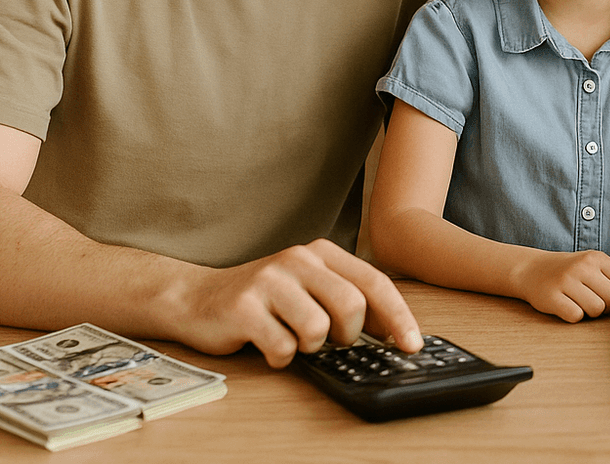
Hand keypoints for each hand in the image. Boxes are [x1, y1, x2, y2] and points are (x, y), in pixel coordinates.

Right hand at [168, 238, 421, 367]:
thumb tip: (390, 330)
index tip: (412, 344)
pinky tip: (267, 343)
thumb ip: (346, 298)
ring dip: (309, 346)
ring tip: (291, 337)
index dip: (397, 316)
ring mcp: (269, 281)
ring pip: (317, 329)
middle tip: (331, 341)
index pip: (373, 282)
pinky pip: (281, 347)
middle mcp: (297, 260)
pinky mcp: (243, 308)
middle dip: (347, 335)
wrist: (197, 297)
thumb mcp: (309, 287)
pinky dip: (279, 356)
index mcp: (320, 252)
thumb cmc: (263, 298)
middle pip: (351, 305)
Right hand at [510, 250, 609, 321]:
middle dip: (606, 307)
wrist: (532, 269)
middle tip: (594, 302)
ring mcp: (566, 281)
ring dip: (590, 312)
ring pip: (596, 309)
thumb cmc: (567, 270)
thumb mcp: (591, 264)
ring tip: (580, 303)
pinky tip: (568, 306)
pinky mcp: (552, 297)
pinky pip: (576, 316)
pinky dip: (574, 316)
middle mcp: (582, 267)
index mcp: (596, 257)